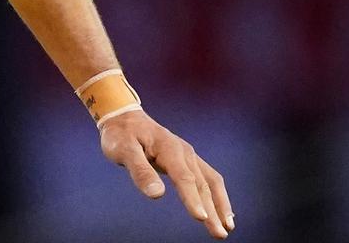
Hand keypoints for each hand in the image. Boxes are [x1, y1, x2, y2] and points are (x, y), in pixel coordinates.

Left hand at [100, 109, 234, 238]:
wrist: (123, 117)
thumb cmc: (121, 135)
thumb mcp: (123, 150)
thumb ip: (140, 171)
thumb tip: (157, 194)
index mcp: (169, 149)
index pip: (184, 177)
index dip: (193, 198)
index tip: (201, 218)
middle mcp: (184, 152)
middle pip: (201, 184)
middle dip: (212, 210)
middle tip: (220, 234)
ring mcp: (188, 156)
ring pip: (210, 182)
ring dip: (221, 205)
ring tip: (228, 227)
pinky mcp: (188, 161)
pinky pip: (208, 179)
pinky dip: (217, 195)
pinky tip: (222, 211)